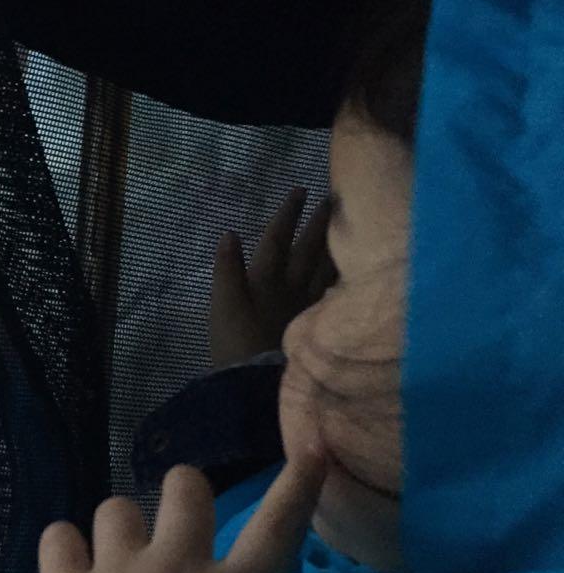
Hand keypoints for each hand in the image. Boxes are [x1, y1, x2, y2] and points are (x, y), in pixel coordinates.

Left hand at [39, 455, 325, 572]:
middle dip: (182, 500)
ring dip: (121, 533)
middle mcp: (180, 567)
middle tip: (173, 534)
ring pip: (117, 507)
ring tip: (116, 569)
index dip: (299, 482)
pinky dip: (65, 550)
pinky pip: (58, 536)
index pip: (281, 524)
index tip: (313, 447)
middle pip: (185, 487)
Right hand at [211, 188, 334, 367]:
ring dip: (334, 245)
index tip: (300, 189)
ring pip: (326, 268)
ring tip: (345, 228)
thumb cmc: (236, 342)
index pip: (277, 238)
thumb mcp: (222, 304)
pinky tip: (350, 272)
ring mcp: (310, 305)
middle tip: (332, 198)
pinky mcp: (317, 324)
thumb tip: (229, 233)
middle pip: (309, 248)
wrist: (259, 383)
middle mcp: (293, 286)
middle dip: (319, 222)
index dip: (286, 214)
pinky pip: (333, 292)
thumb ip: (226, 269)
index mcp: (266, 277)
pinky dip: (341, 278)